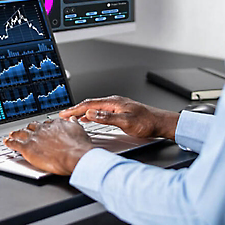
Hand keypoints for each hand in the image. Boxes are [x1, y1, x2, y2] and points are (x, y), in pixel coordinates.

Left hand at [4, 119, 93, 175]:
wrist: (75, 155)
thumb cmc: (79, 146)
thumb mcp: (79, 130)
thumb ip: (73, 124)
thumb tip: (72, 119)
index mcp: (55, 124)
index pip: (46, 124)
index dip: (43, 127)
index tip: (42, 129)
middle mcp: (43, 129)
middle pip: (32, 127)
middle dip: (29, 129)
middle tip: (26, 130)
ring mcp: (34, 138)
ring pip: (21, 133)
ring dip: (16, 133)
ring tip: (13, 134)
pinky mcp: (27, 148)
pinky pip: (14, 144)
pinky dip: (9, 142)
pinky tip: (6, 142)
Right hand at [59, 95, 179, 139]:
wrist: (160, 123)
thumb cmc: (147, 122)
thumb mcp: (125, 122)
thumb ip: (107, 117)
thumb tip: (90, 114)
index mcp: (113, 102)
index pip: (89, 105)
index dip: (75, 109)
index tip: (64, 114)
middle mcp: (114, 102)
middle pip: (89, 104)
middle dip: (75, 109)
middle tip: (63, 115)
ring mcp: (116, 105)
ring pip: (94, 107)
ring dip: (82, 112)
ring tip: (72, 117)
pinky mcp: (119, 110)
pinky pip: (100, 110)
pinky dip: (90, 114)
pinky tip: (89, 118)